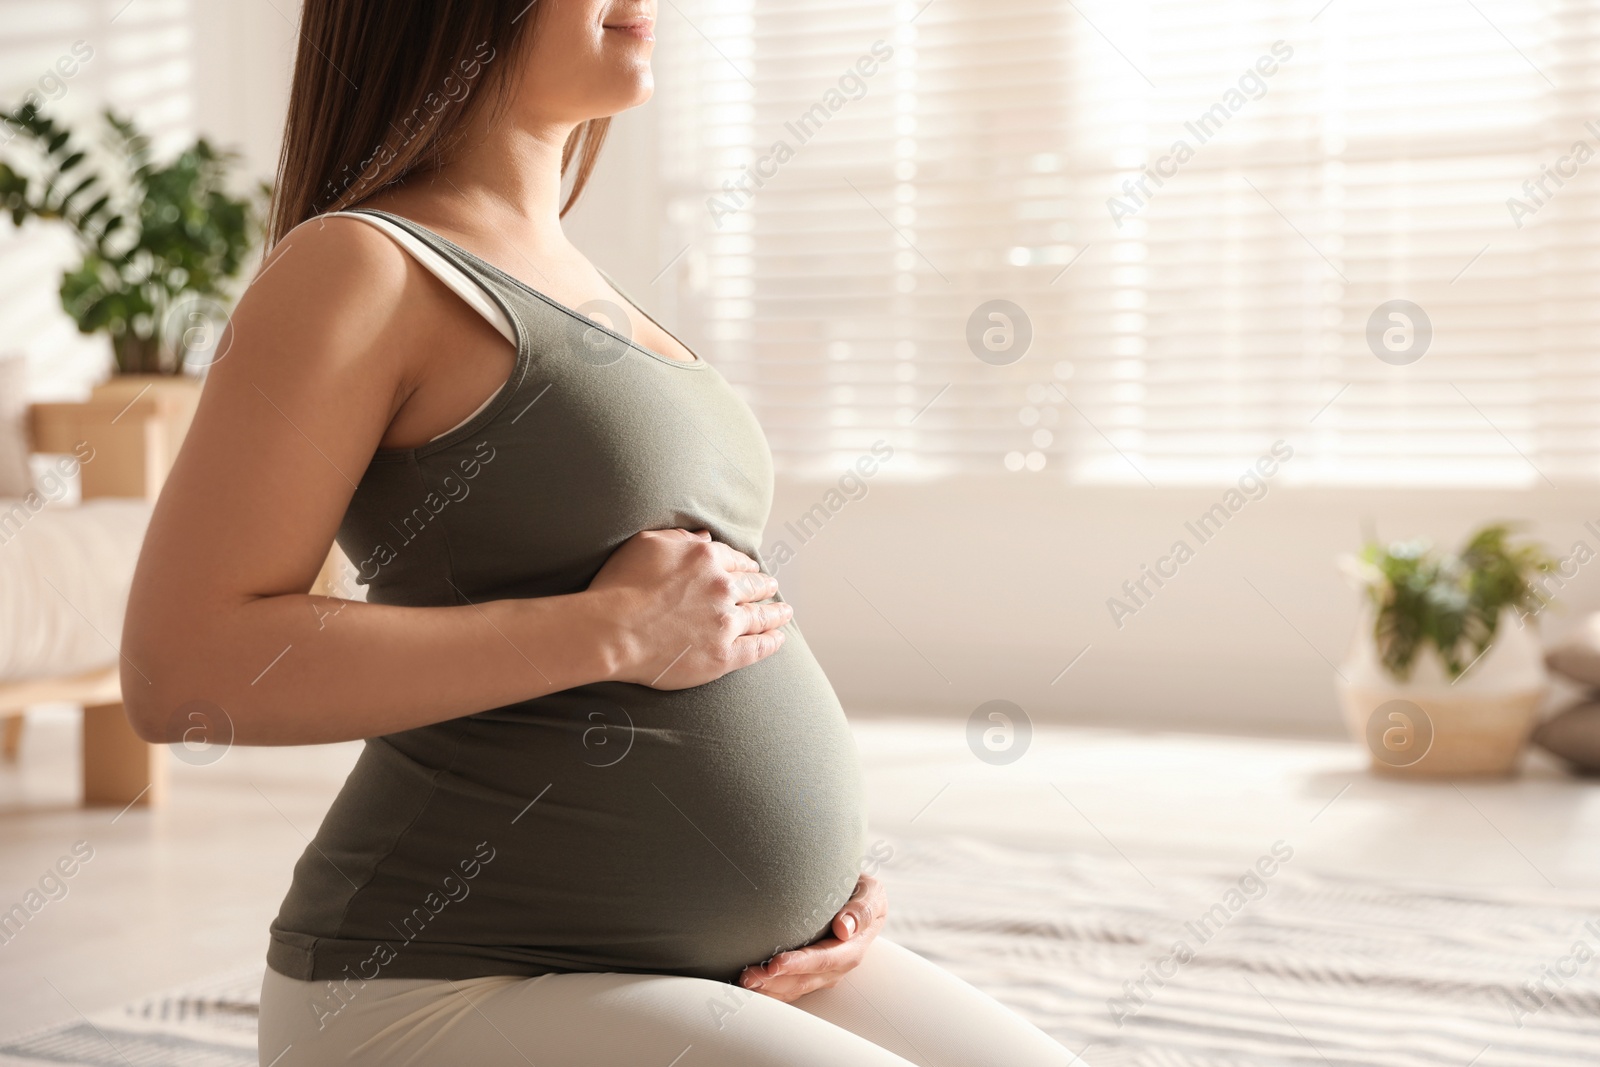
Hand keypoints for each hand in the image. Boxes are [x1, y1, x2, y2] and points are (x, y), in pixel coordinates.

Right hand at [587, 528, 790, 688]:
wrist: (611, 631)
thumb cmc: (620, 586)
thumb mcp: (646, 544)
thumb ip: (680, 538)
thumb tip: (705, 538)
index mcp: (706, 559)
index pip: (735, 561)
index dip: (745, 566)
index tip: (751, 570)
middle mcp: (722, 588)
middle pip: (753, 586)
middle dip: (764, 586)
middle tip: (771, 587)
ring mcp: (725, 623)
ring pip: (760, 616)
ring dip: (775, 613)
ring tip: (784, 612)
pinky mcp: (723, 655)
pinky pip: (757, 647)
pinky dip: (770, 643)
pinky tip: (778, 640)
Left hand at [737, 875, 887, 1002]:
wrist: (860, 900)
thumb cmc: (862, 894)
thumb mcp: (871, 893)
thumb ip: (862, 908)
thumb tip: (844, 929)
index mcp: (852, 948)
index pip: (824, 960)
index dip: (799, 964)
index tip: (775, 963)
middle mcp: (836, 967)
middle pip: (803, 980)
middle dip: (775, 981)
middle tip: (748, 976)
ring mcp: (822, 974)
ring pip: (793, 988)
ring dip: (768, 988)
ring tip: (743, 982)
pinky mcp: (809, 975)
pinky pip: (788, 988)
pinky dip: (769, 989)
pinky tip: (750, 986)